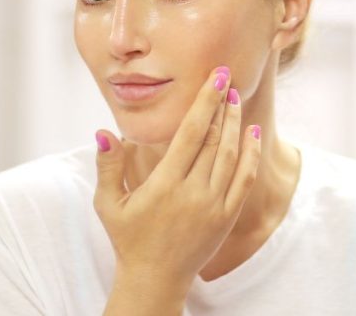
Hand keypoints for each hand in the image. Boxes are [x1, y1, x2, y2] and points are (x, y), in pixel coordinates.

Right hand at [93, 67, 261, 314]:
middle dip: (222, 105)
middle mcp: (193, 194)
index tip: (215, 78)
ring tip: (236, 98)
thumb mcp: (108, 204)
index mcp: (164, 186)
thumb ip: (108, 166)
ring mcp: (213, 207)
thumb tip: (103, 132)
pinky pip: (244, 180)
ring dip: (235, 124)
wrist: (155, 279)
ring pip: (231, 156)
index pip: (190, 134)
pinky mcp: (226, 218)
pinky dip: (251, 154)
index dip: (205, 102)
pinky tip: (251, 133)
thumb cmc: (128, 238)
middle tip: (227, 78)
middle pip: (213, 140)